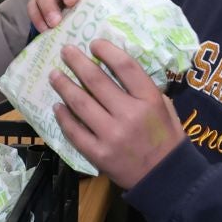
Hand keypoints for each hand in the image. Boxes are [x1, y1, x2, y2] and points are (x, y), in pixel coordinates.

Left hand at [48, 41, 181, 189]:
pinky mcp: (98, 154)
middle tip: (65, 51)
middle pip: (96, 80)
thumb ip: (144, 90)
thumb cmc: (167, 139)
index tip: (94, 43)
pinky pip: (75, 131)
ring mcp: (112, 135)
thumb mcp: (165, 108)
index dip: (107, 51)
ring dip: (64, 86)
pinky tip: (57, 106)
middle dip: (77, 62)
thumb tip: (116, 67)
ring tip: (54, 75)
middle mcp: (130, 114)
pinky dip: (64, 117)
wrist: (166, 178)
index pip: (125, 66)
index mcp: (150, 100)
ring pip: (80, 103)